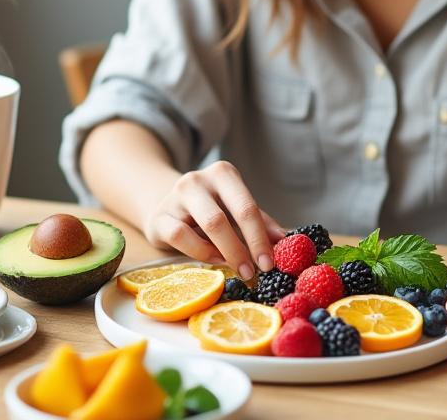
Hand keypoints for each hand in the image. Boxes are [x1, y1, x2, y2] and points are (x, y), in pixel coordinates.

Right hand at [143, 160, 286, 280]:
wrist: (166, 206)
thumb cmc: (210, 209)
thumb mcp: (235, 210)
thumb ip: (260, 223)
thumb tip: (287, 241)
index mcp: (223, 174)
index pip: (246, 207)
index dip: (259, 237)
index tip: (270, 263)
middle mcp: (198, 180)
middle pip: (224, 218)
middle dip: (243, 248)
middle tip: (253, 272)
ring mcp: (175, 196)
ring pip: (205, 226)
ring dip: (225, 252)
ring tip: (236, 268)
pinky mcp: (159, 217)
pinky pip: (181, 237)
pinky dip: (200, 252)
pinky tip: (212, 258)